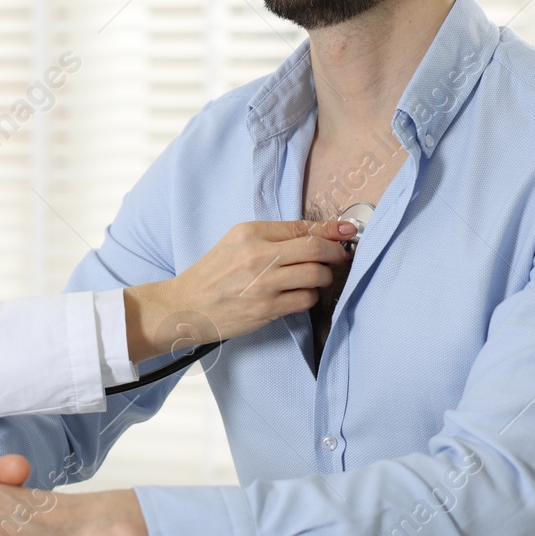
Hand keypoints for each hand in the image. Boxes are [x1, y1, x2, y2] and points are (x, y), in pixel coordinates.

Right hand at [123, 218, 354, 360]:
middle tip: (341, 257)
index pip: (301, 227)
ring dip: (325, 277)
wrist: (185, 305)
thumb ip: (273, 237)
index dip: (332, 229)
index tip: (349, 231)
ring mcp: (262, 283)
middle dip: (336, 253)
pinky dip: (310, 296)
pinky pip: (305, 299)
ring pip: (316, 274)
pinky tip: (300, 295)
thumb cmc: (213, 275)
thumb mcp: (237, 244)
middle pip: (315, 248)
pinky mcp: (265, 308)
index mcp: (249, 232)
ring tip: (319, 278)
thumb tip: (320, 233)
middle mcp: (256, 254)